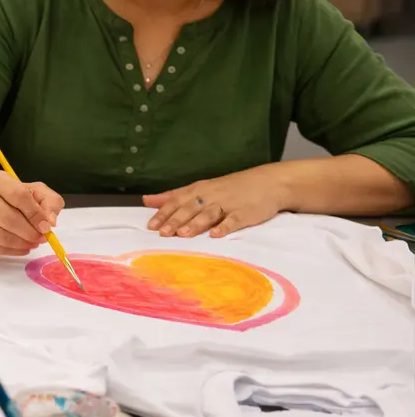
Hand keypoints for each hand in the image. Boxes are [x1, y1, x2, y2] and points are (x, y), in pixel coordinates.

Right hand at [0, 171, 64, 255]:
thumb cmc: (11, 197)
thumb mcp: (34, 191)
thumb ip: (49, 201)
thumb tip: (50, 222)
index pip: (18, 195)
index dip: (35, 213)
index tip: (47, 227)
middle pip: (8, 218)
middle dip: (29, 232)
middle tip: (41, 238)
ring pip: (0, 236)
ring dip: (22, 243)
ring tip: (33, 243)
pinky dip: (12, 251)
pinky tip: (22, 248)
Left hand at [144, 168, 290, 238]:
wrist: (269, 182)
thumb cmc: (230, 188)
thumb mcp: (200, 188)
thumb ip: (174, 196)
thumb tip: (147, 200)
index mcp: (198, 190)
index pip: (177, 201)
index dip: (163, 213)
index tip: (150, 226)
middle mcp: (211, 196)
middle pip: (190, 208)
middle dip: (176, 220)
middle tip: (163, 233)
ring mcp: (229, 204)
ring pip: (209, 214)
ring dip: (196, 224)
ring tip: (183, 234)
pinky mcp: (245, 212)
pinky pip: (234, 220)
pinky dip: (225, 227)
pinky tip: (216, 234)